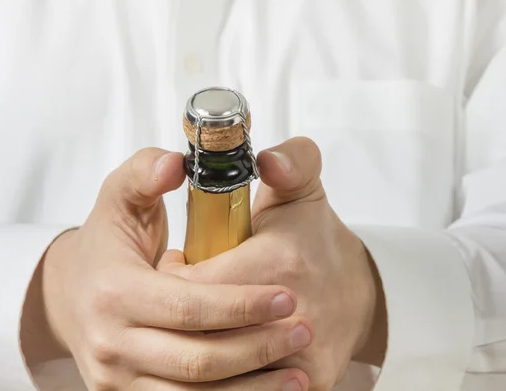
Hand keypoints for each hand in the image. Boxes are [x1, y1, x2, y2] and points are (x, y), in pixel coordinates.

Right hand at [21, 148, 311, 390]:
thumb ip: (145, 172)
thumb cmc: (106, 245)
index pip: (188, 306)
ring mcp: (116, 381)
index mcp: (114, 292)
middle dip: (257, 349)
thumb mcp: (118, 198)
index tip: (287, 296)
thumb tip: (174, 163)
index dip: (240, 305)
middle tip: (303, 330)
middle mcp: (111, 345)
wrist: (69, 295)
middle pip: (196, 361)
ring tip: (298, 374)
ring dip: (253, 389)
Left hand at [160, 138, 387, 390]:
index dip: (173, 277)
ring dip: (197, 342)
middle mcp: (292, 316)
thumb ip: (290, 161)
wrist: (356, 294)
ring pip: (216, 368)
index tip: (176, 265)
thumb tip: (269, 160)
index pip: (193, 286)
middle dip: (181, 313)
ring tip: (201, 317)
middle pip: (200, 329)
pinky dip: (221, 373)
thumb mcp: (302, 191)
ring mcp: (298, 359)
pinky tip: (220, 345)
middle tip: (185, 291)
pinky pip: (239, 387)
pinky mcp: (304, 384)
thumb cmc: (316, 241)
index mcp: (281, 261)